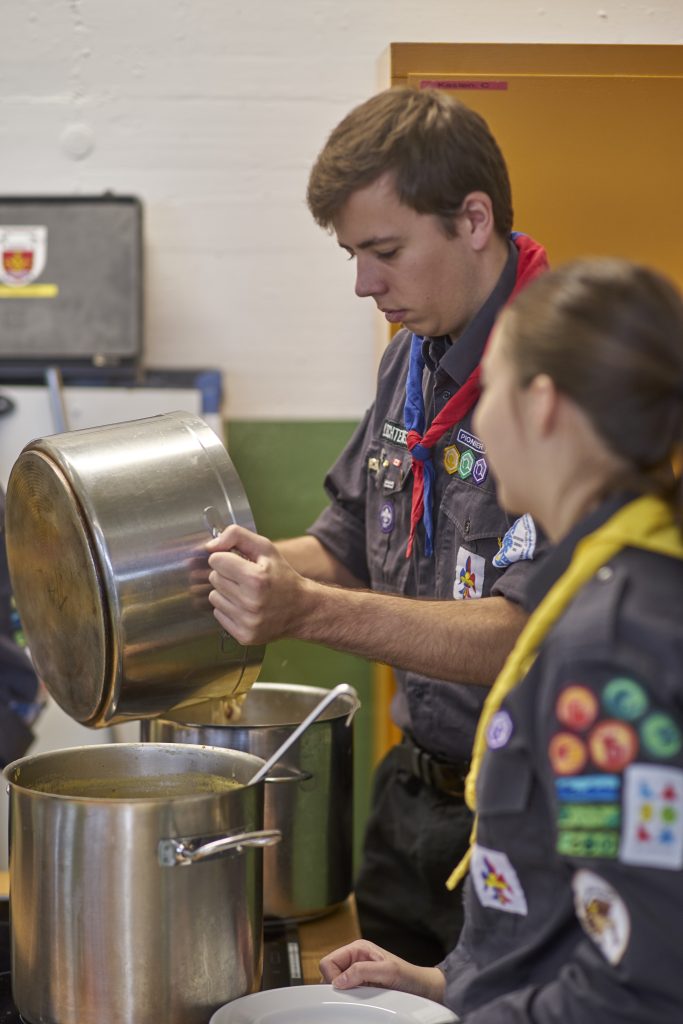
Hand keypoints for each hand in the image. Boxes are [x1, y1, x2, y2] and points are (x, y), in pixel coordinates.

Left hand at [207, 525, 309, 644]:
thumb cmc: (282, 576)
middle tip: (245, 579)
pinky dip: (229, 609)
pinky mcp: (244, 636)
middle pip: (214, 578)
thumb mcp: (266, 548)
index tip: (239, 562)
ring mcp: (247, 622)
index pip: (216, 560)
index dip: (227, 558)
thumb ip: (236, 536)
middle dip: (227, 575)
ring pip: (214, 597)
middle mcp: (251, 602)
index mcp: (256, 578)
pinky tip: (245, 607)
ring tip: (246, 593)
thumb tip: (210, 546)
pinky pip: (218, 615)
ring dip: (226, 592)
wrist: (302, 609)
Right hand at [319, 940, 445, 1001]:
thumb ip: (362, 971)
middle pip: (329, 973)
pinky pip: (345, 993)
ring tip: (361, 996)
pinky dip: (349, 998)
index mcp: (358, 948)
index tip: (344, 988)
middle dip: (336, 985)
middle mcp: (355, 959)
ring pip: (336, 984)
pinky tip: (361, 1000)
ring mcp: (357, 974)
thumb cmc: (410, 976)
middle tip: (353, 994)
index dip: (332, 977)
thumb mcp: (387, 971)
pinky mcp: (361, 986)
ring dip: (344, 993)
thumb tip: (339, 980)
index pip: (329, 961)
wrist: (423, 989)